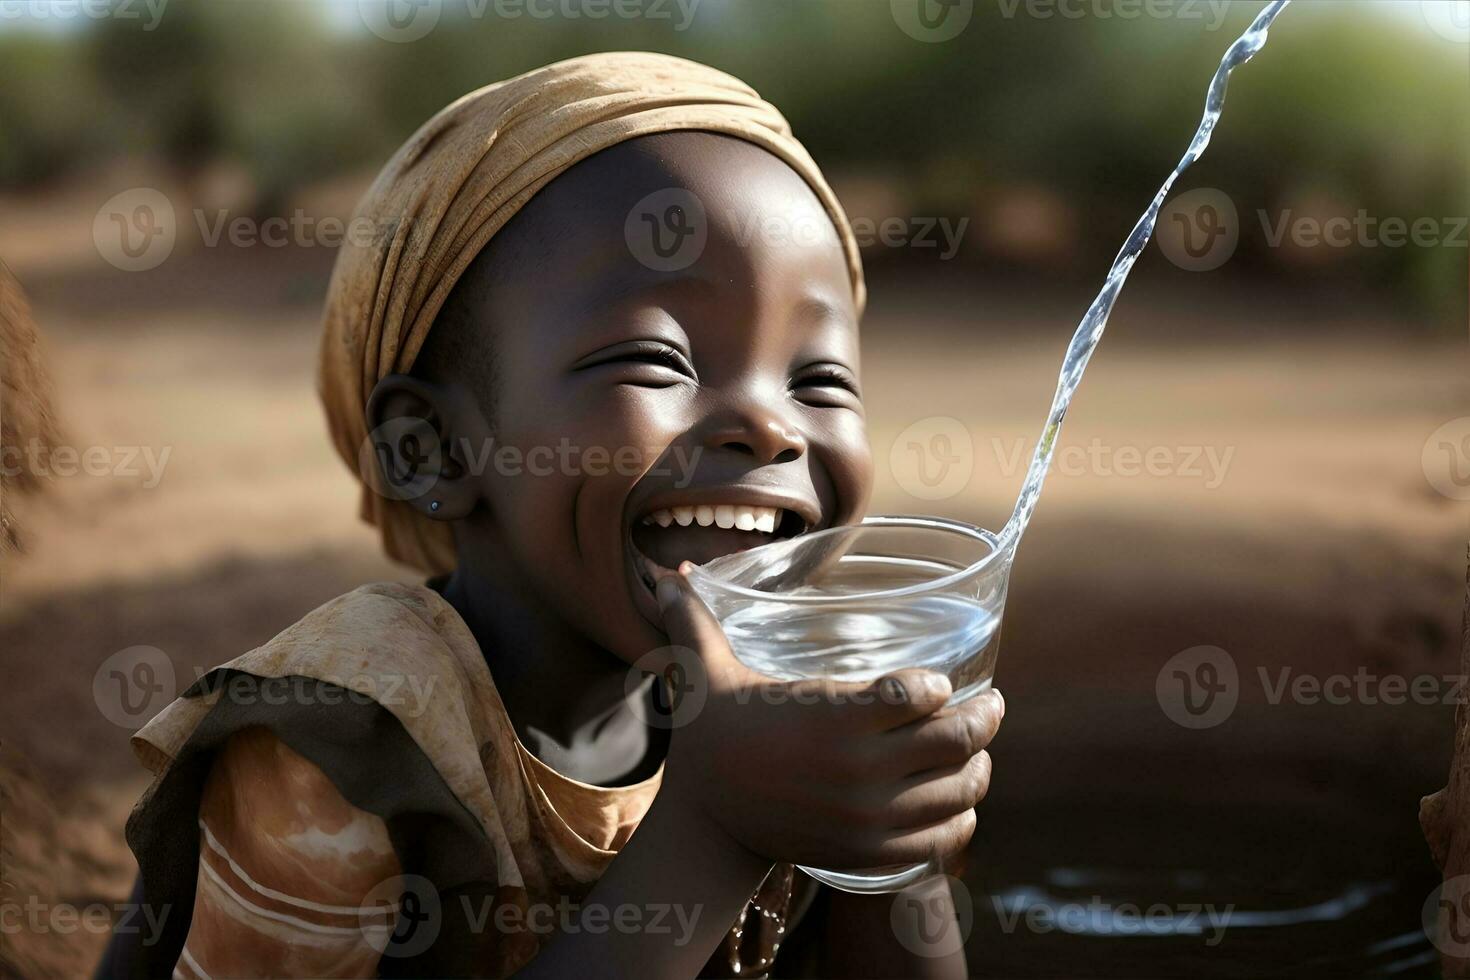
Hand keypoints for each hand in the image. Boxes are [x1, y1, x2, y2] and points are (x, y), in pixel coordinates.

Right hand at [650, 565, 1003, 870]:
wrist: (705, 822)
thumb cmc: (714, 738)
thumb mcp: (706, 677)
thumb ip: (697, 623)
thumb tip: (671, 574)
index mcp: (832, 716)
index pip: (920, 695)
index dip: (941, 687)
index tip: (942, 684)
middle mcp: (859, 769)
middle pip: (957, 740)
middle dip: (985, 718)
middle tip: (992, 704)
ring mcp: (869, 817)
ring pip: (960, 790)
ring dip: (979, 766)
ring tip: (979, 750)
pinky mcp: (871, 852)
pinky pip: (942, 839)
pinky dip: (961, 818)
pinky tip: (960, 800)